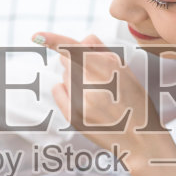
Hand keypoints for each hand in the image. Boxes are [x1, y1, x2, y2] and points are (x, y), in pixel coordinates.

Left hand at [34, 32, 151, 150]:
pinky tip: (83, 101)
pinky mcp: (73, 117)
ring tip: (97, 95)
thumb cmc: (135, 101)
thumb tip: (83, 39)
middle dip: (77, 63)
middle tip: (97, 78)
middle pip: (68, 61)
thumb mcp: (126, 71)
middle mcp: (93, 86)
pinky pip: (58, 89)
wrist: (139, 139)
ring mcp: (81, 103)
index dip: (54, 40)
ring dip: (75, 79)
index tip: (35, 36)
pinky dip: (65, 90)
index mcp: (109, 70)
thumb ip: (103, 51)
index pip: (75, 50)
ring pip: (65, 76)